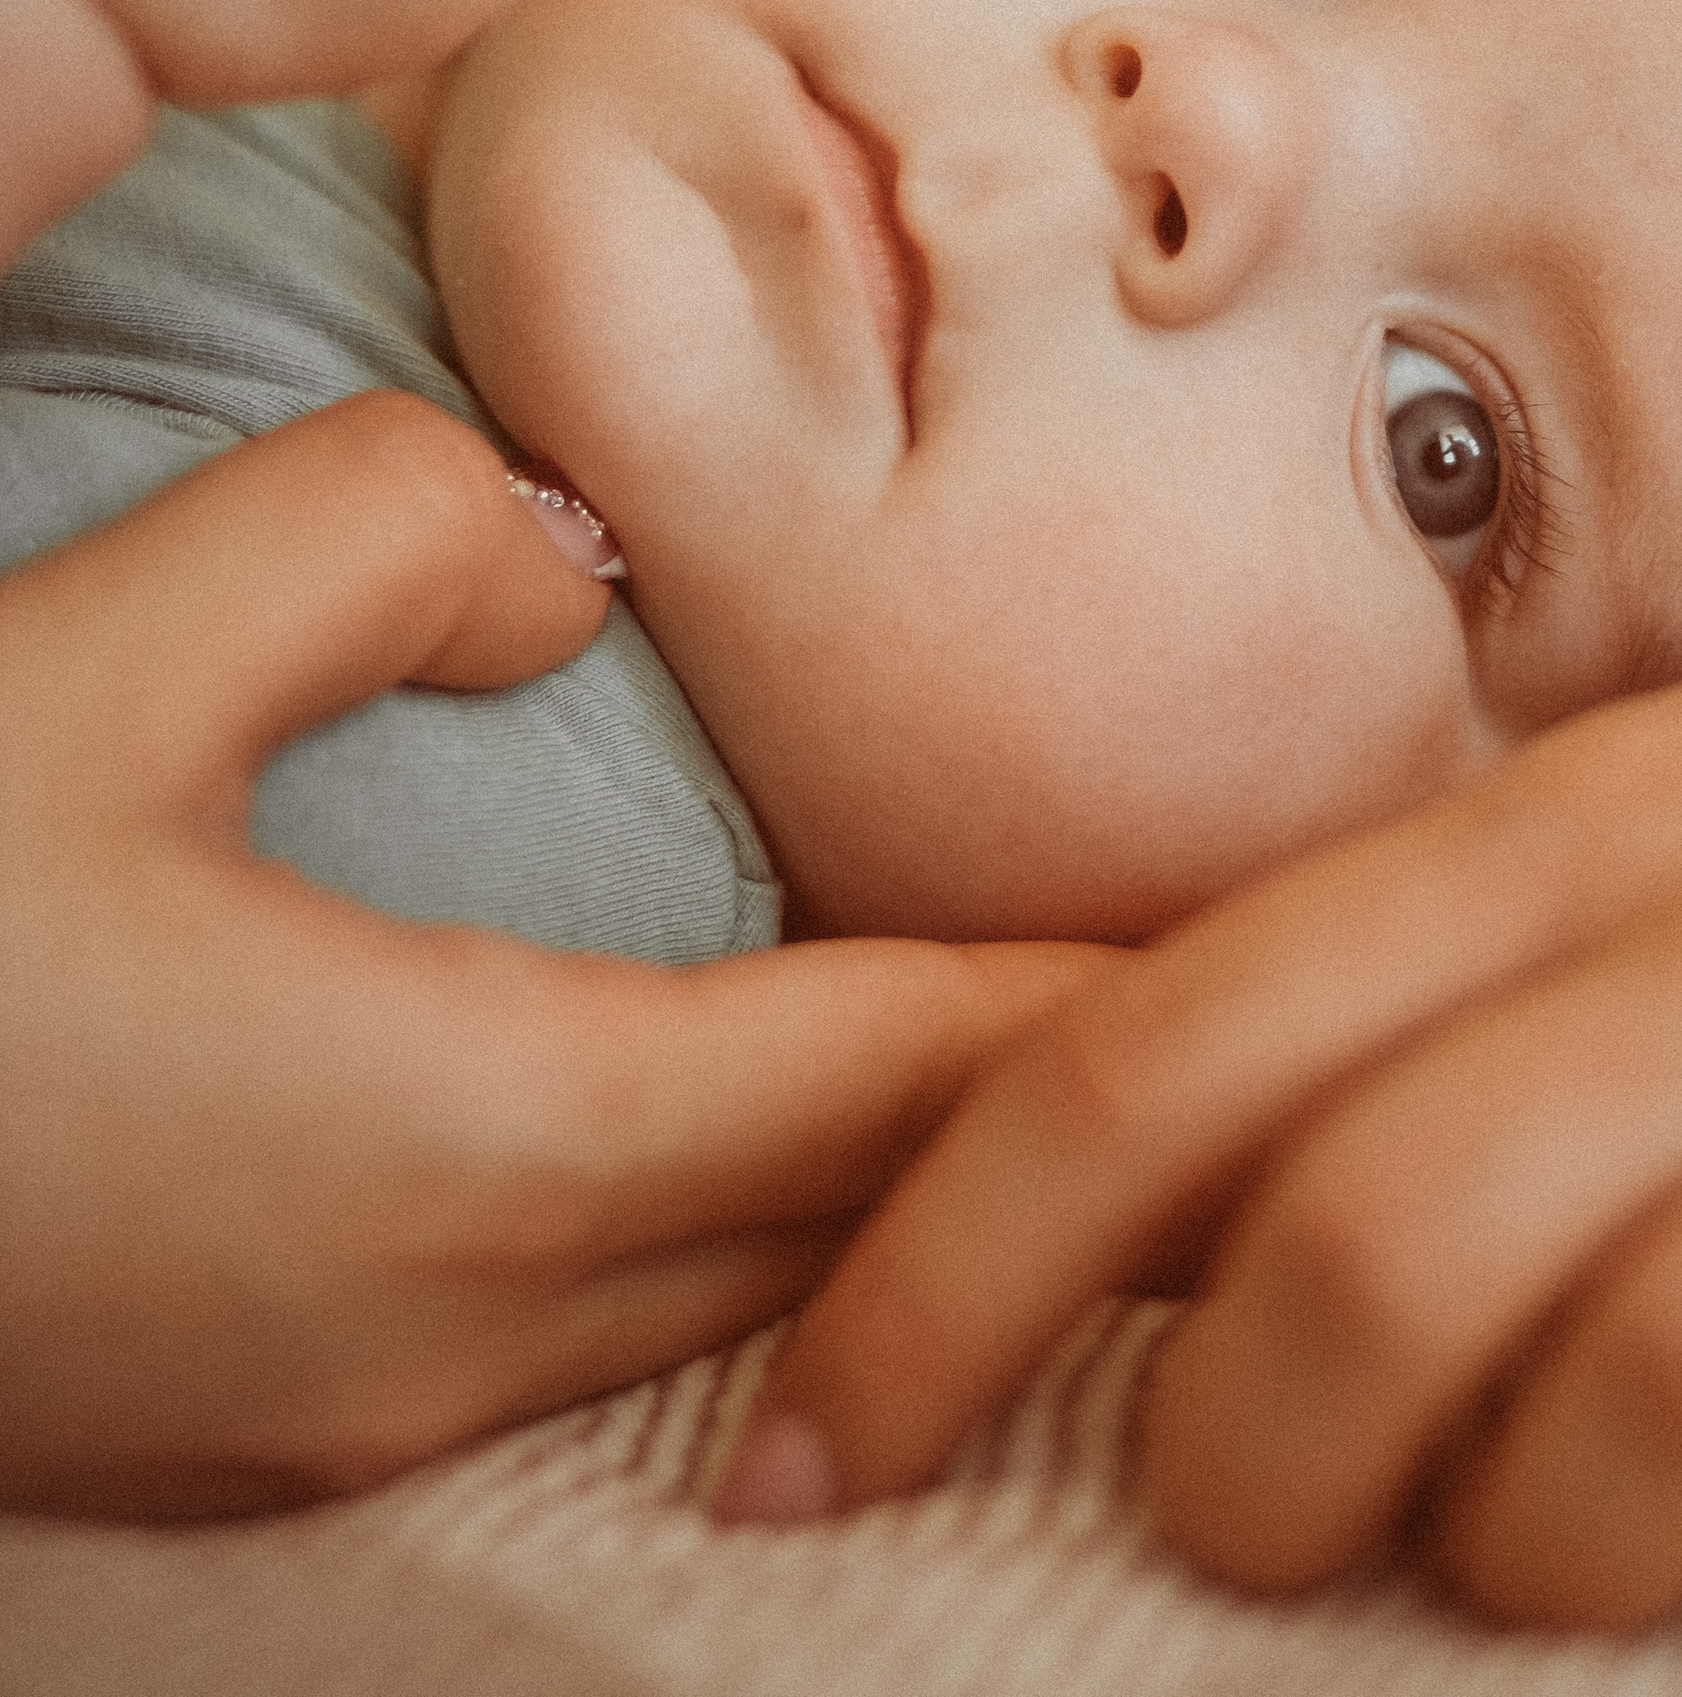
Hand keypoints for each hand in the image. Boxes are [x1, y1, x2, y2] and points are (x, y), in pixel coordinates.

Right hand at [0, 390, 1105, 1515]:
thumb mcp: (93, 665)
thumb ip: (377, 539)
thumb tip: (561, 561)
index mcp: (480, 1148)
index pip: (895, 1073)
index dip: (1091, 999)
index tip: (1268, 943)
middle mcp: (449, 1335)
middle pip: (843, 1218)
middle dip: (1036, 1110)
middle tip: (1202, 1002)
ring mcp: (335, 1424)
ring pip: (707, 1298)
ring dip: (869, 1178)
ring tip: (996, 1051)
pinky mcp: (232, 1439)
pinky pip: (570, 1340)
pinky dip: (710, 1235)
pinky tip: (709, 1141)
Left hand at [723, 379, 1681, 1677]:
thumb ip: (1492, 968)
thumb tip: (1208, 1220)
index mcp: (1625, 813)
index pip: (1187, 1032)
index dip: (940, 1260)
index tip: (797, 1442)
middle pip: (1374, 1249)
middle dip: (1232, 1463)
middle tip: (1241, 1530)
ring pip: (1653, 1408)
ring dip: (1550, 1563)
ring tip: (1564, 1566)